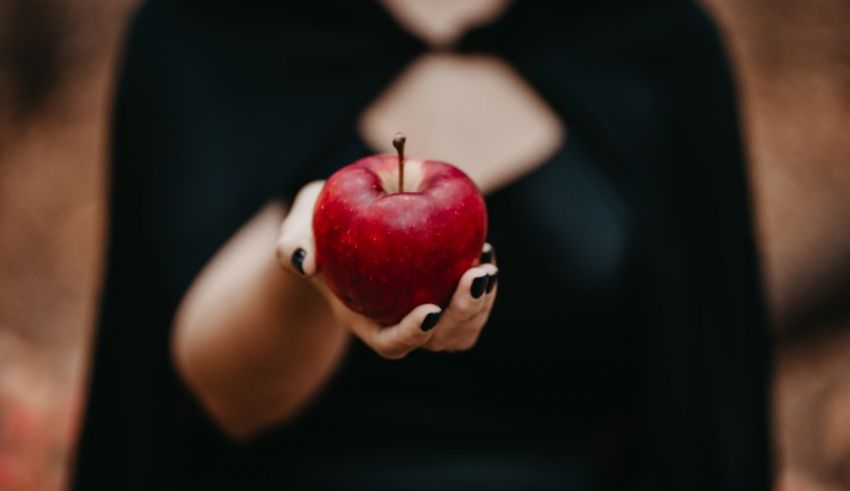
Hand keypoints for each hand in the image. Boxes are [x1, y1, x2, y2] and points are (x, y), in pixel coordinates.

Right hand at [276, 181, 497, 358]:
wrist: (341, 228)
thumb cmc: (317, 229)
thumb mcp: (297, 226)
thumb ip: (291, 241)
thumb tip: (302, 260)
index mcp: (363, 318)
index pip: (391, 342)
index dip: (412, 334)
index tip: (429, 311)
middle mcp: (397, 321)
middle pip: (440, 340)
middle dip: (464, 315)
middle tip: (476, 275)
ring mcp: (423, 309)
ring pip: (462, 329)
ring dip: (481, 305)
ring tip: (485, 264)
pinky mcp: (444, 291)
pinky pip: (470, 301)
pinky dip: (482, 283)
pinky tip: (482, 249)